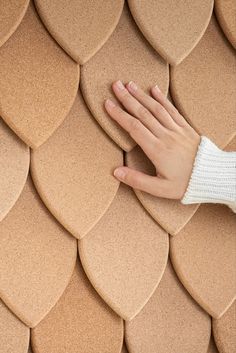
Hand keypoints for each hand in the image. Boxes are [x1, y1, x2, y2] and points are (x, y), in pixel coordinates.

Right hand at [104, 80, 200, 199]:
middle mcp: (166, 136)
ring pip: (156, 108)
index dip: (119, 115)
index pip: (133, 127)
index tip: (107, 104)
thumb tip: (116, 172)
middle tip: (115, 85)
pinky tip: (155, 89)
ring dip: (142, 95)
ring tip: (130, 84)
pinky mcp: (186, 128)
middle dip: (127, 98)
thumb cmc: (186, 184)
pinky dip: (163, 98)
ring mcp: (177, 130)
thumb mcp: (160, 189)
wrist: (212, 176)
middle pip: (143, 113)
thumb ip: (137, 180)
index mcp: (157, 150)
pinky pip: (172, 110)